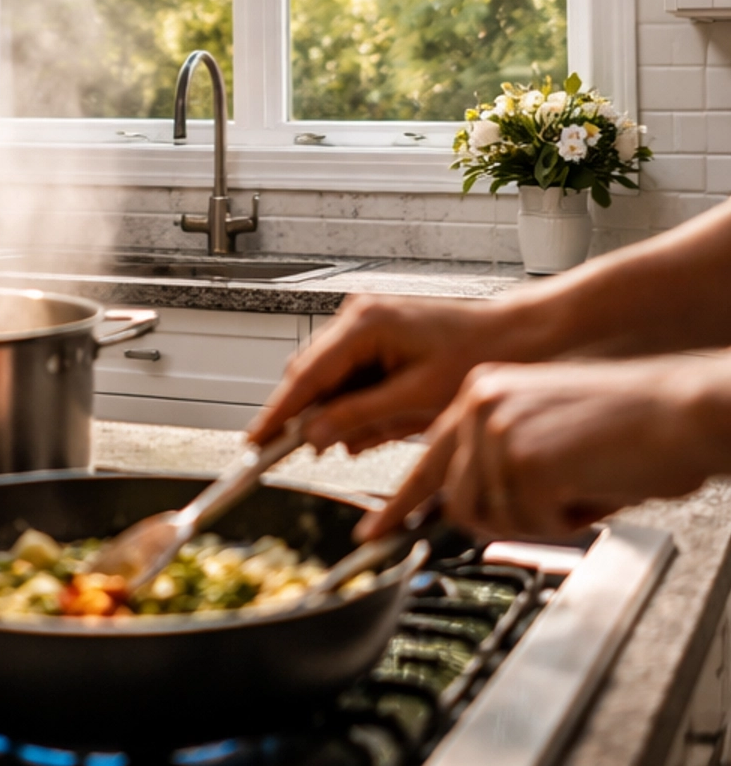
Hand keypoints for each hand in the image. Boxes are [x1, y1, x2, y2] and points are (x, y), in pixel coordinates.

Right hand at [250, 292, 536, 453]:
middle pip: (312, 376)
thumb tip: (314, 436)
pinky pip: (351, 374)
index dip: (278, 413)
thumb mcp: (416, 398)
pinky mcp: (375, 335)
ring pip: (330, 378)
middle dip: (317, 416)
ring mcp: (364, 322)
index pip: (305, 375)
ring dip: (346, 411)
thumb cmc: (474, 355)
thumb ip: (360, 417)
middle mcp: (357, 316)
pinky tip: (390, 417)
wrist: (510, 336)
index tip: (255, 441)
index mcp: (364, 324)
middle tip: (326, 449)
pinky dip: (361, 401)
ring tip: (389, 426)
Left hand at [357, 354, 730, 540]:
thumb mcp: (547, 434)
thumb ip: (500, 463)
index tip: (372, 534)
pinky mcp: (523, 457)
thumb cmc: (631, 427)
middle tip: (558, 507)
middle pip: (458, 502)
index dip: (398, 505)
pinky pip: (530, 524)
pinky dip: (566, 521)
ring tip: (582, 482)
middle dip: (507, 520)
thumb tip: (468, 511)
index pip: (428, 458)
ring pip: (493, 518)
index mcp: (483, 392)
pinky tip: (591, 484)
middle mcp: (480, 403)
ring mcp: (497, 428)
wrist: (680, 410)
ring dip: (542, 519)